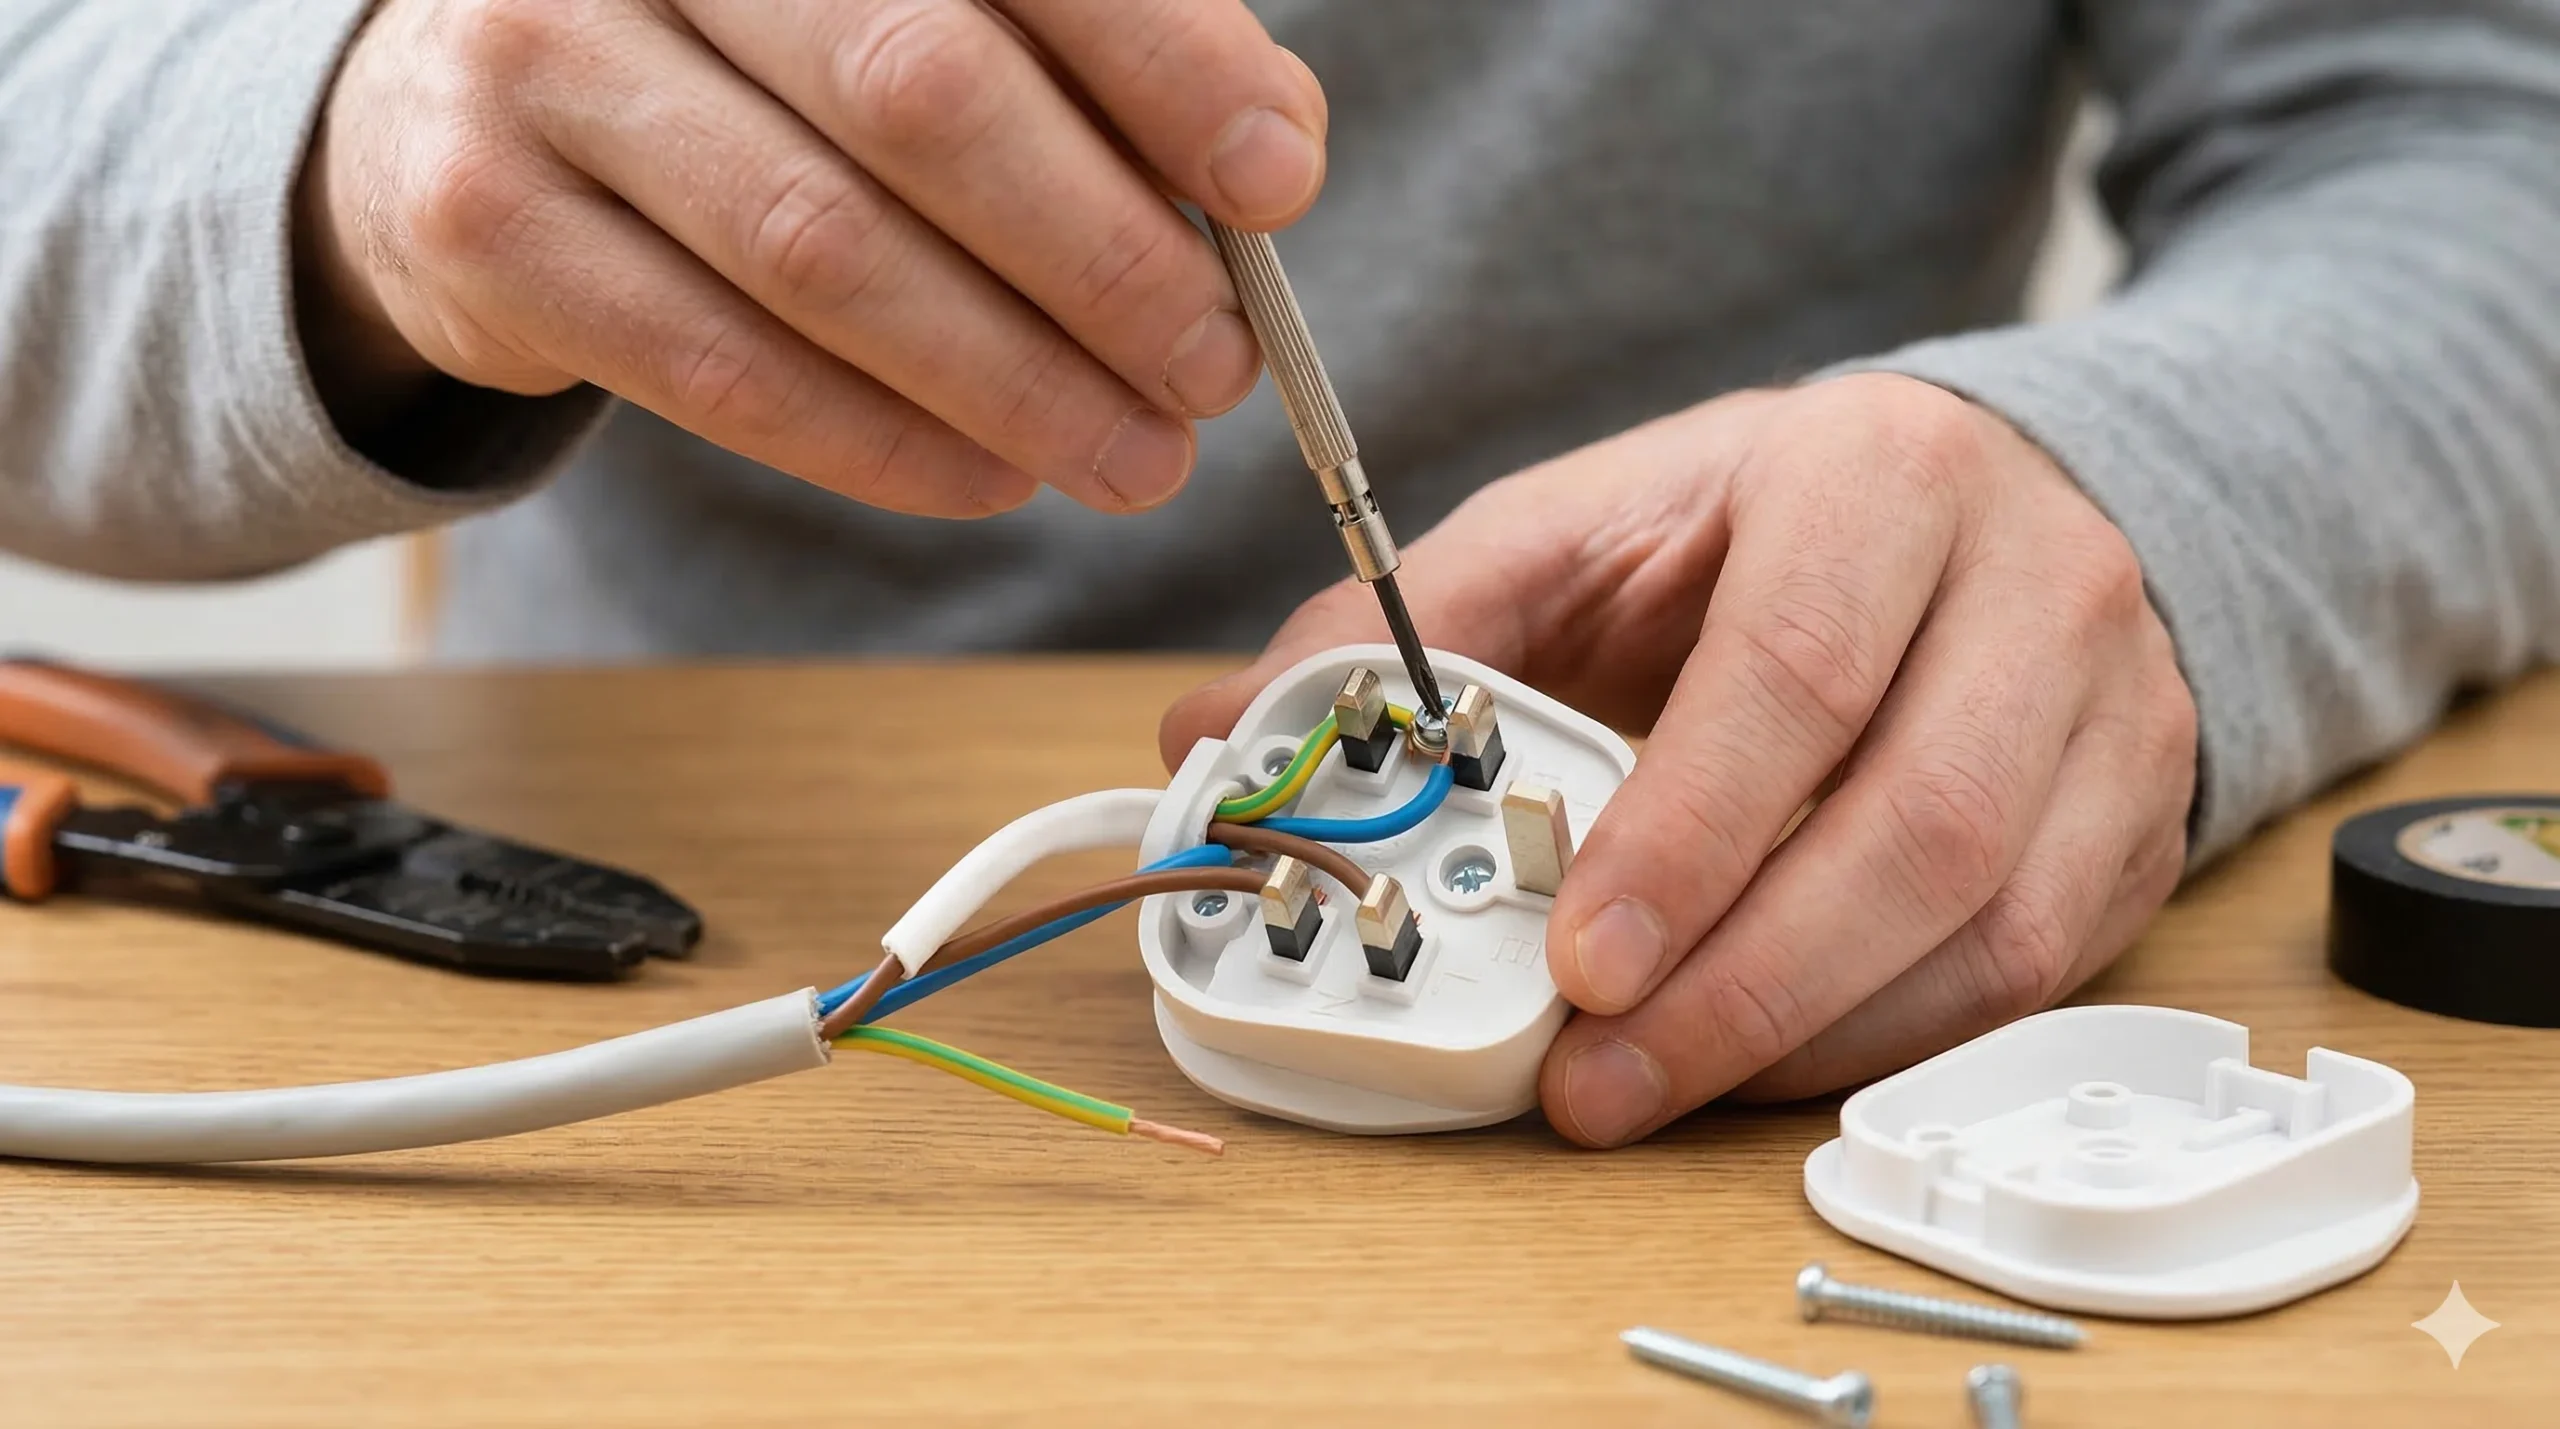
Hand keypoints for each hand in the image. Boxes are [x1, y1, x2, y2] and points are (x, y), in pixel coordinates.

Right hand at [293, 0, 1326, 514]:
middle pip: (922, 92)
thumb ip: (1089, 52)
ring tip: (1134, 454)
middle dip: (1102, 254)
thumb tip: (1269, 157)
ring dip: (1011, 378)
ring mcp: (546, 57)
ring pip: (822, 247)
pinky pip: (716, 362)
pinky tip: (989, 475)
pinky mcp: (486, 216)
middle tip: (1213, 368)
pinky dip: (878, 439)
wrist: (466, 100)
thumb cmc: (756, 55)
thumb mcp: (916, 6)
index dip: (1164, 61)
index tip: (1276, 181)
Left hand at [1162, 375, 2198, 1144]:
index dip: (1686, 835)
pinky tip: (1762, 1070)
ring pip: (1992, 926)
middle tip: (1593, 1073)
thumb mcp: (1596, 519)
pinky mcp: (2136, 821)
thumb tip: (1220, 725)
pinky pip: (2033, 977)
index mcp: (1877, 476)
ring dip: (1807, 1040)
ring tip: (1648, 1092)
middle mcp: (2031, 586)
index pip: (1795, 672)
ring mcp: (2112, 713)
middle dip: (1740, 980)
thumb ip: (1419, 619)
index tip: (1580, 960)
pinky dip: (1886, 1049)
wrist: (2010, 502)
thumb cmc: (1780, 519)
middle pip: (1913, 823)